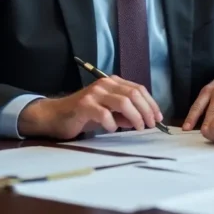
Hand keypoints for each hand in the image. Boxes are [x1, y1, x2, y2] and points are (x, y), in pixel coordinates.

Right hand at [18, 76, 162, 139]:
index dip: (151, 103)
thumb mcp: (109, 113)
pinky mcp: (84, 105)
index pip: (138, 89)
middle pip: (133, 93)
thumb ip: (125, 115)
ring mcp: (94, 93)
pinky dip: (113, 123)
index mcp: (112, 82)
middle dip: (146, 110)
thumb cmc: (84, 115)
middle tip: (150, 125)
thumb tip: (144, 120)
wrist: (55, 116)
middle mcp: (104, 84)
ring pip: (123, 101)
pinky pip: (104, 113)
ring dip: (135, 116)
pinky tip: (113, 130)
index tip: (158, 118)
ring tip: (138, 128)